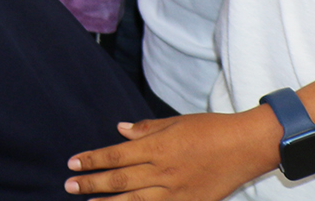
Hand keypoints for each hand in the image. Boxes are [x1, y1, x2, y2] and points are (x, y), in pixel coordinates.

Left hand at [66, 108, 279, 197]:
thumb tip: (120, 130)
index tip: (72, 164)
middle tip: (69, 186)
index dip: (92, 160)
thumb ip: (147, 129)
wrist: (245, 147)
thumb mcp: (176, 122)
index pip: (116, 155)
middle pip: (119, 180)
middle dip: (91, 184)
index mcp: (158, 147)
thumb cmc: (211, 129)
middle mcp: (162, 171)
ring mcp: (175, 192)